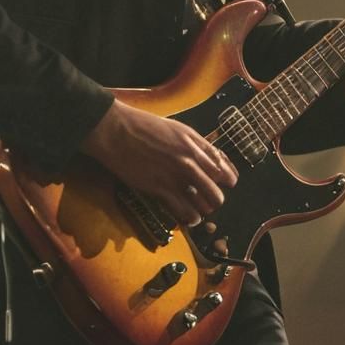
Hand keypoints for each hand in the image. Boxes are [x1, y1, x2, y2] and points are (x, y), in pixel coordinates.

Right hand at [81, 99, 237, 225]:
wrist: (116, 130)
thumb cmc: (143, 126)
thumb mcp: (175, 128)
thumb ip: (193, 143)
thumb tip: (207, 157)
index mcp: (194, 143)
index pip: (222, 166)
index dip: (228, 178)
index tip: (228, 183)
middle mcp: (189, 160)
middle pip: (216, 189)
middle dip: (215, 198)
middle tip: (210, 200)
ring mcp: (175, 175)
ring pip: (204, 203)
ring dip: (204, 210)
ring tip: (199, 212)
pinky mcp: (160, 188)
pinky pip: (184, 211)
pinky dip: (190, 218)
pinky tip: (189, 218)